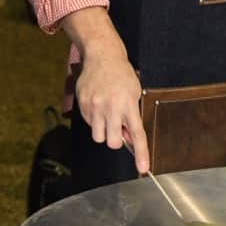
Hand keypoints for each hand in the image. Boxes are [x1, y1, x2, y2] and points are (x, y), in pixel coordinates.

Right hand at [74, 46, 147, 173]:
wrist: (102, 57)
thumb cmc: (122, 75)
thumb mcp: (134, 94)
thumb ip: (132, 117)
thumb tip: (129, 139)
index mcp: (128, 104)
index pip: (137, 134)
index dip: (141, 153)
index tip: (143, 168)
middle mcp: (111, 107)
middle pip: (112, 142)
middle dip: (116, 139)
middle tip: (119, 126)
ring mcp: (94, 107)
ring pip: (98, 136)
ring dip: (104, 131)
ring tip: (108, 115)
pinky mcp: (83, 105)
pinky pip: (89, 124)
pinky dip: (95, 120)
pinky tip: (98, 105)